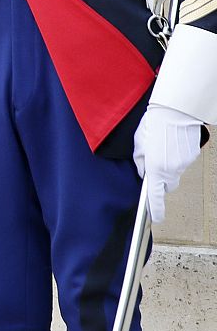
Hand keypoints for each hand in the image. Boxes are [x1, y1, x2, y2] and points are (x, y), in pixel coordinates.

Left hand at [134, 102, 202, 223]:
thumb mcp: (138, 145)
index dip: (155, 209)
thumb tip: (144, 173)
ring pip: (175, 172)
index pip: (155, 196)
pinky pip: (183, 162)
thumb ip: (140, 163)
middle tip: (155, 165)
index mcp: (155, 169)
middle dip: (162, 181)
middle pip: (168, 185)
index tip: (155, 218)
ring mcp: (184, 163)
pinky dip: (177, 157)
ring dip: (168, 165)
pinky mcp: (192, 156)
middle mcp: (171, 169)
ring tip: (162, 147)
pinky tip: (172, 143)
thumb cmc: (153, 126)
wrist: (175, 112)